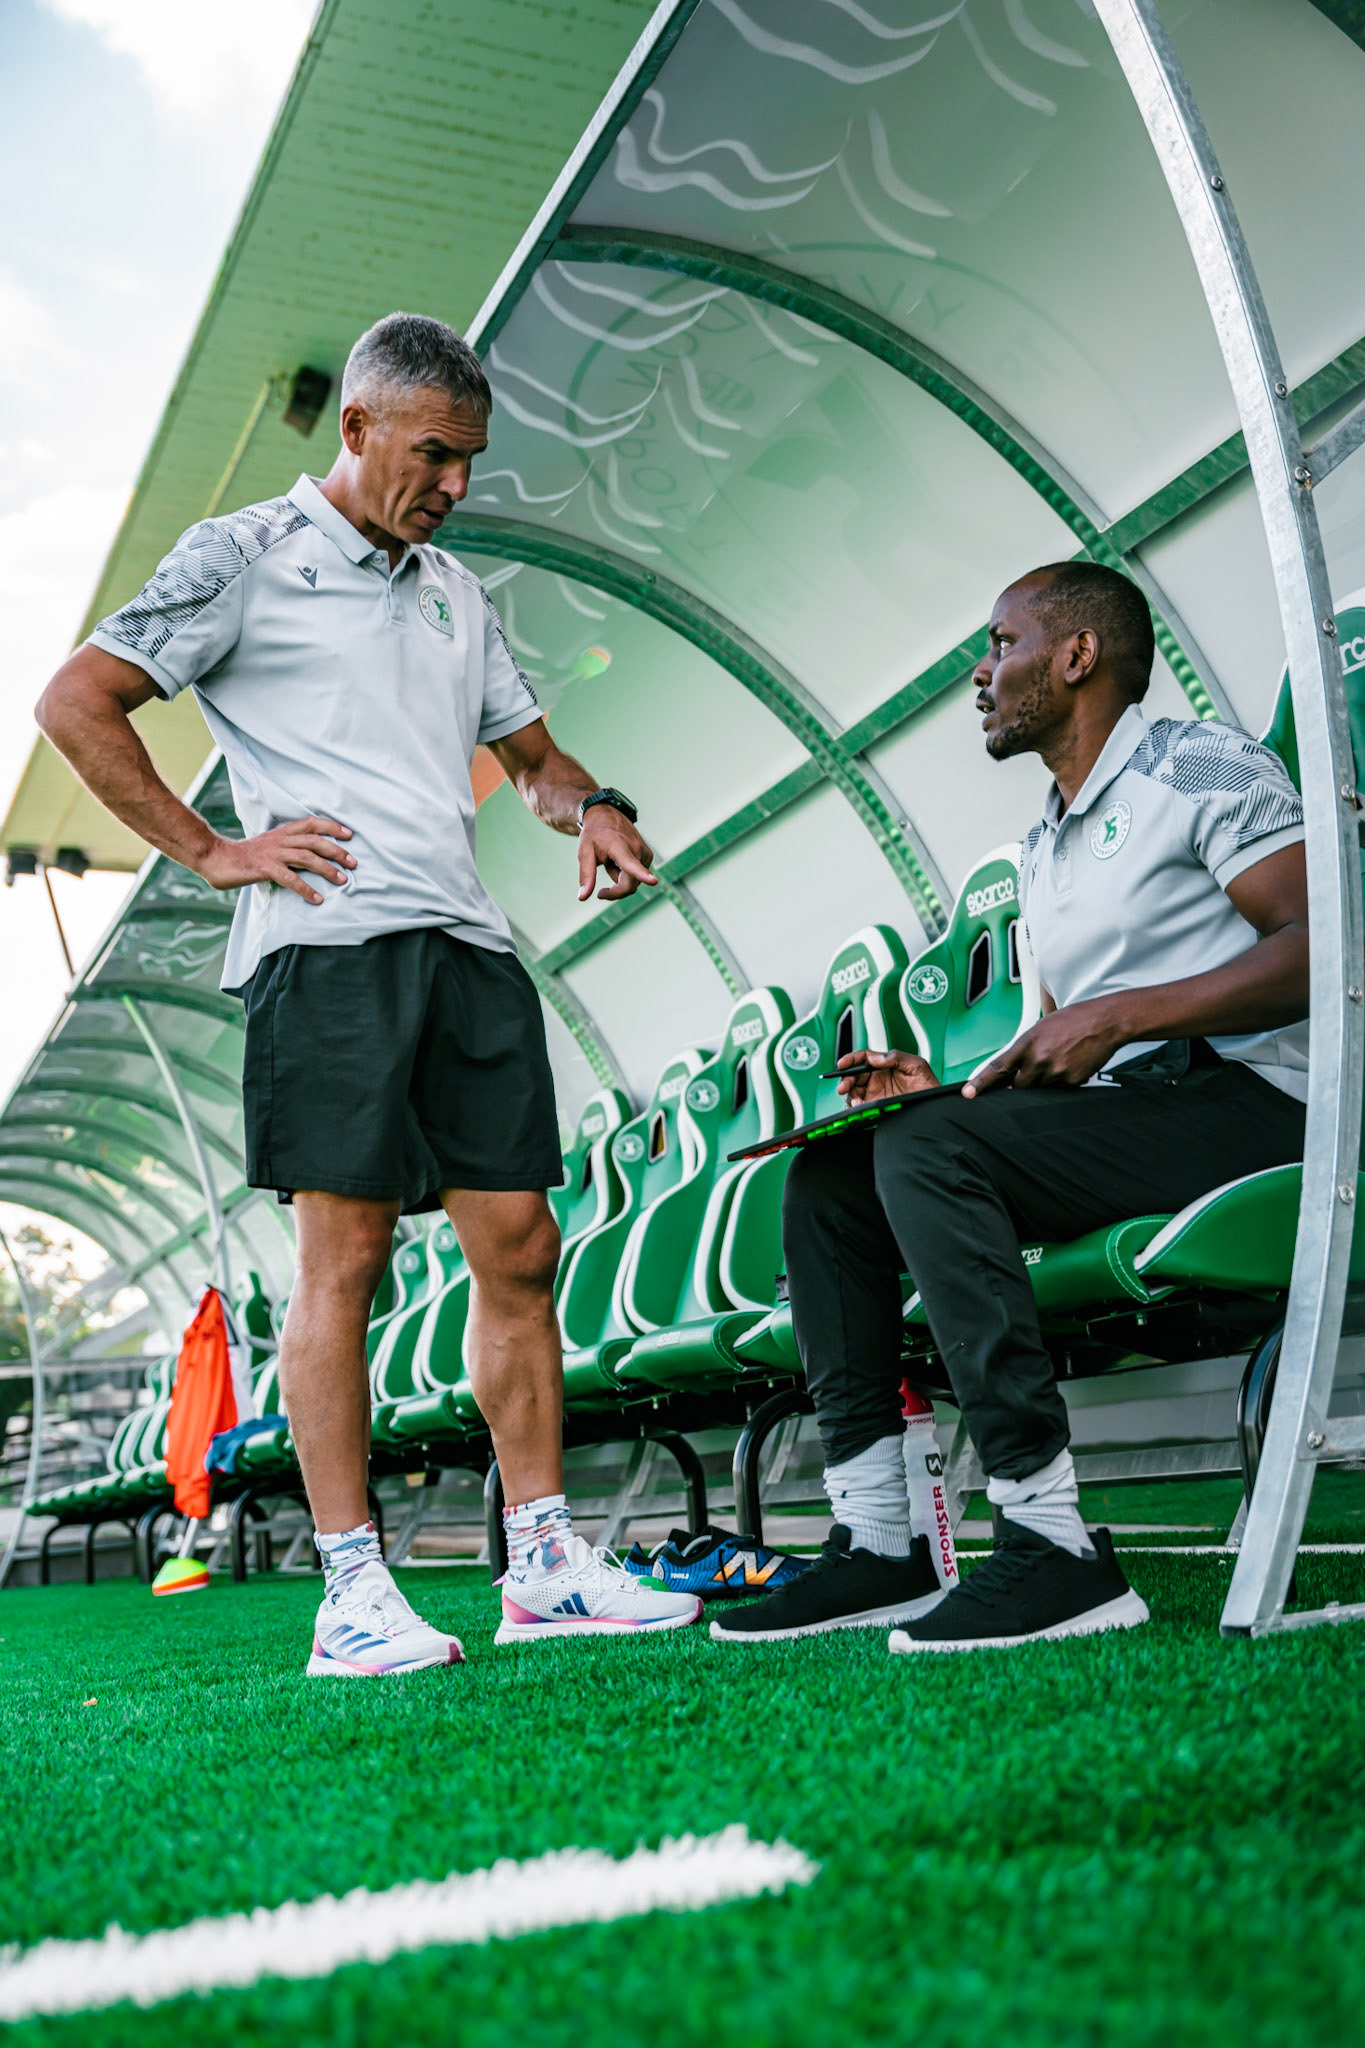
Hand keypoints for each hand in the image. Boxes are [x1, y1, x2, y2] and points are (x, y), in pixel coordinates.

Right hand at [197, 818, 355, 905]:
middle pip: (314, 841)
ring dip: (327, 869)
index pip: (311, 823)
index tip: (349, 834)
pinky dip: (305, 889)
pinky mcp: (264, 868)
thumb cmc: (244, 856)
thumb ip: (287, 849)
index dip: (331, 827)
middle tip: (353, 863)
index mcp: (282, 832)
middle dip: (337, 851)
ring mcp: (272, 853)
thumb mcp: (269, 846)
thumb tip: (310, 859)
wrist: (215, 857)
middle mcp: (280, 840)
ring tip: (343, 880)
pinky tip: (317, 899)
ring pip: (306, 857)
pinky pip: (290, 878)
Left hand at [577, 807, 658, 902]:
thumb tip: (582, 898)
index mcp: (620, 847)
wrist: (605, 815)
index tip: (653, 881)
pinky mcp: (649, 855)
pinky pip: (637, 876)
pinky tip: (619, 860)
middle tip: (600, 893)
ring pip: (633, 882)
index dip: (642, 875)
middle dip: (615, 892)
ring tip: (610, 862)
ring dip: (619, 879)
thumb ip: (586, 875)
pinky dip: (626, 874)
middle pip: (630, 885)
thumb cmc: (593, 835)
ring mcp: (645, 852)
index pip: (631, 864)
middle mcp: (636, 849)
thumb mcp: (584, 853)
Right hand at [836, 1047, 939, 1103]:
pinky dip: (854, 1105)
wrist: (936, 1107)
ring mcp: (876, 1092)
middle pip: (854, 1074)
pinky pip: (860, 1104)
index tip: (843, 1064)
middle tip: (844, 1087)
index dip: (851, 1059)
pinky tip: (858, 1107)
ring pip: (854, 1090)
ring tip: (855, 1100)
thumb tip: (876, 1058)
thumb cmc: (929, 1085)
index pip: (864, 1058)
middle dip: (846, 1079)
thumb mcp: (917, 1065)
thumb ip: (896, 1057)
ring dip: (850, 1094)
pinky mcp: (876, 1105)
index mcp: (886, 1064)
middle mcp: (879, 1077)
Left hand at [963, 996, 1124, 1094]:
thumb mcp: (1041, 1028)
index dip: (981, 1083)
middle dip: (1020, 1083)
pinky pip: (1059, 1090)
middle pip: (1018, 1085)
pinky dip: (1060, 1081)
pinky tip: (1071, 1063)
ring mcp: (1056, 1073)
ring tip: (1059, 1059)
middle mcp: (1039, 1060)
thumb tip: (1012, 1068)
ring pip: (1040, 1089)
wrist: (1105, 1023)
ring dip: (1043, 1080)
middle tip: (1035, 1067)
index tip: (968, 1094)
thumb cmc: (1074, 1020)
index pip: (998, 1068)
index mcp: (1028, 1043)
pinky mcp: (1072, 1082)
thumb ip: (1025, 1049)